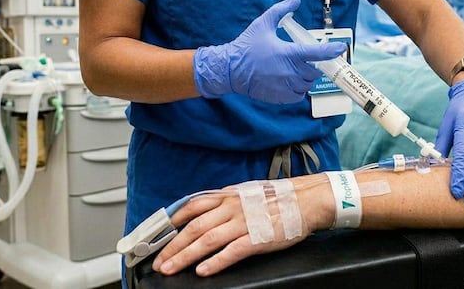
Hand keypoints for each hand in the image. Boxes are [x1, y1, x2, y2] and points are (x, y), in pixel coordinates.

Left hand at [151, 182, 314, 276]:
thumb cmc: (278, 198)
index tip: (156, 236)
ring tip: (171, 269)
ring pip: (207, 240)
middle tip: (158, 262)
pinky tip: (203, 271)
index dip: (171, 222)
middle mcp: (231, 207)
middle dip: (172, 246)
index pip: (191, 207)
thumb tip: (202, 208)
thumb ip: (224, 200)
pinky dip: (215, 262)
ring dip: (185, 256)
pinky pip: (232, 251)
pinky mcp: (258, 238)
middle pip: (193, 227)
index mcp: (227, 196)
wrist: (307, 199)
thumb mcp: (245, 192)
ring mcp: (244, 222)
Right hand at [194, 0, 346, 103]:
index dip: (331, 51)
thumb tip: (295, 0)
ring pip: (307, 84)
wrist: (231, 69)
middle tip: (301, 59)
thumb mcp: (263, 23)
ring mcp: (286, 86)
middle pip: (314, 71)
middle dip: (311, 65)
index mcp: (288, 53)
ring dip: (304, 78)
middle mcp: (290, 72)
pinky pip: (298, 95)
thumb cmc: (247, 45)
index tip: (341, 49)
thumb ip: (281, 10)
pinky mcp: (281, 97)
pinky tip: (288, 81)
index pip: (316, 53)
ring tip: (293, 70)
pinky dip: (298, 89)